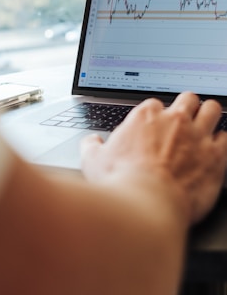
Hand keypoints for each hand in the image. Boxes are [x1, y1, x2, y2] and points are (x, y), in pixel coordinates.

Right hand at [81, 92, 226, 224]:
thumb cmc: (120, 183)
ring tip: (206, 124)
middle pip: (188, 98)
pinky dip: (222, 142)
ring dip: (209, 115)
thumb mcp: (93, 161)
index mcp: (145, 117)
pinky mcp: (215, 156)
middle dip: (187, 106)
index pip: (155, 103)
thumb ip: (91, 146)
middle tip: (184, 119)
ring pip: (212, 109)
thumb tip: (91, 142)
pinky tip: (217, 149)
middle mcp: (174, 120)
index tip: (154, 125)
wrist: (145, 206)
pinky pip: (226, 137)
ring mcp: (197, 135)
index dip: (156, 114)